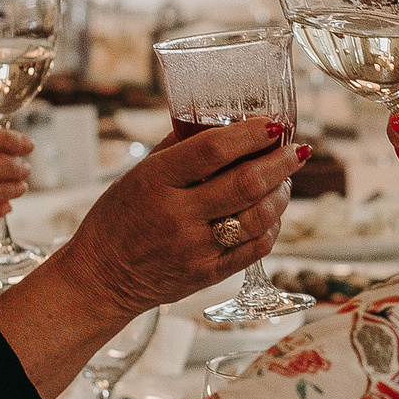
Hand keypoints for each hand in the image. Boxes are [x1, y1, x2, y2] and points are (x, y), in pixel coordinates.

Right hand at [57, 121, 310, 315]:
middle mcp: (178, 215)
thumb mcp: (139, 174)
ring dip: (281, 195)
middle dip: (281, 163)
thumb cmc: (119, 219)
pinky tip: (272, 214)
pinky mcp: (207, 274)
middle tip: (298, 151)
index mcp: (156, 180)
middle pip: (245, 183)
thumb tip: (222, 121)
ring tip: (284, 181)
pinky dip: (272, 227)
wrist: (101, 278)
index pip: (213, 149)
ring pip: (258, 217)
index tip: (274, 125)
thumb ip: (179, 147)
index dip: (251, 134)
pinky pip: (255, 248)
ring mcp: (195, 248)